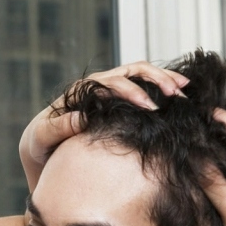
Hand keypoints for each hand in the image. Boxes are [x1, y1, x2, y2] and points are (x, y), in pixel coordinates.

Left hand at [19, 61, 189, 192]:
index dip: (133, 92)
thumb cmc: (40, 148)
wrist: (41, 153)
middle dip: (155, 80)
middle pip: (131, 71)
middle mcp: (96, 86)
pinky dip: (161, 86)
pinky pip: (142, 87)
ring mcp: (108, 92)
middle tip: (177, 95)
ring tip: (184, 89)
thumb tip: (83, 118)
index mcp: (80, 92)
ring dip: (163, 78)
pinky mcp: (117, 102)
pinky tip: (180, 96)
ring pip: (140, 73)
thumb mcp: (42, 140)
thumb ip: (59, 128)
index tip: (151, 107)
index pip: (111, 83)